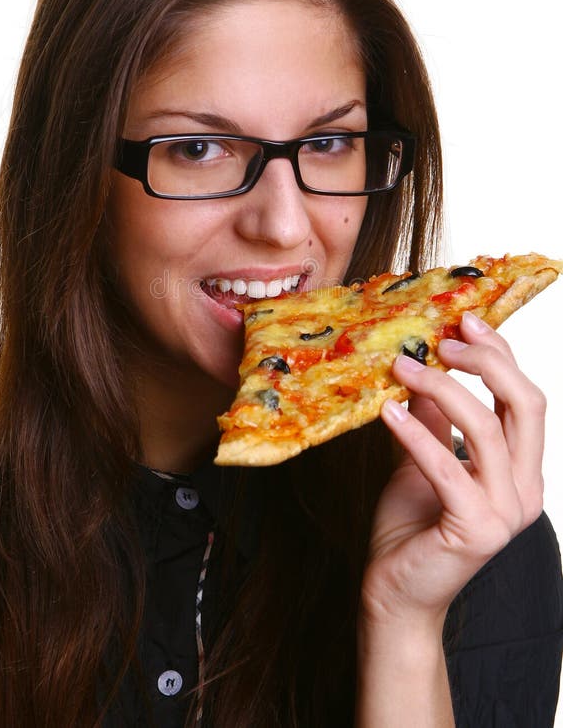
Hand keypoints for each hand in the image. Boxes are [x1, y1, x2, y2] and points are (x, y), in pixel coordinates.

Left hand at [361, 311, 545, 629]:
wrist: (395, 593)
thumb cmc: (411, 527)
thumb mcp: (422, 458)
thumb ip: (433, 420)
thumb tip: (423, 366)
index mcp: (520, 468)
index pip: (524, 398)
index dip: (499, 354)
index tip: (464, 321)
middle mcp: (524, 488)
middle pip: (527, 404)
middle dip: (488, 361)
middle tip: (444, 338)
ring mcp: (506, 512)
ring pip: (488, 429)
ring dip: (442, 389)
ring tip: (403, 368)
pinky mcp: (476, 529)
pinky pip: (446, 467)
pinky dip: (416, 434)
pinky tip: (387, 411)